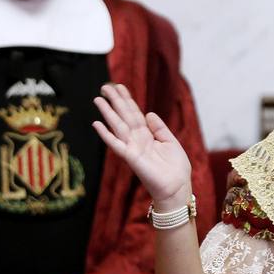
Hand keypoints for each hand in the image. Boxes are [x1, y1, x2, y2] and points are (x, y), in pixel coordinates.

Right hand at [93, 83, 191, 205]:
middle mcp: (138, 140)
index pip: (135, 114)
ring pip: (118, 126)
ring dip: (108, 113)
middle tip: (105, 86)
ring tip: (98, 99)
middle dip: (115, 101)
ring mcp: (133, 148)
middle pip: (124, 116)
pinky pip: (116, 144)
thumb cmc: (176, 168)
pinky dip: (106, 135)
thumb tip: (149, 113)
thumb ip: (160, 128)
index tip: (119, 87)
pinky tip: (97, 124)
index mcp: (148, 135)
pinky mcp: (131, 158)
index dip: (127, 100)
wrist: (177, 187)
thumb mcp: (171, 142)